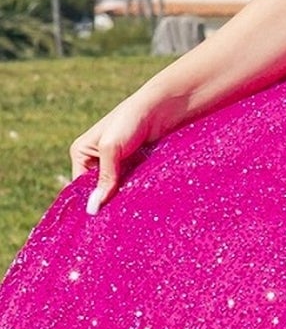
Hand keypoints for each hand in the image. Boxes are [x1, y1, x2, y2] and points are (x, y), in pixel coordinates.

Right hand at [67, 92, 174, 215]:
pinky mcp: (136, 167)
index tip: (98, 222)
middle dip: (107, 203)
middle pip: (98, 191)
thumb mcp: (112, 148)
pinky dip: (135, 194)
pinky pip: (131, 186)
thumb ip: (104, 178)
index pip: (79, 187)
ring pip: (116, 190)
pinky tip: (139, 205)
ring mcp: (117, 165)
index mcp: (82, 154)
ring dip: (122, 200)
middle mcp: (97, 161)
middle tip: (115, 221)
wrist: (163, 107)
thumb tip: (93, 208)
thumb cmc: (131, 120)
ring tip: (128, 215)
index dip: (89, 202)